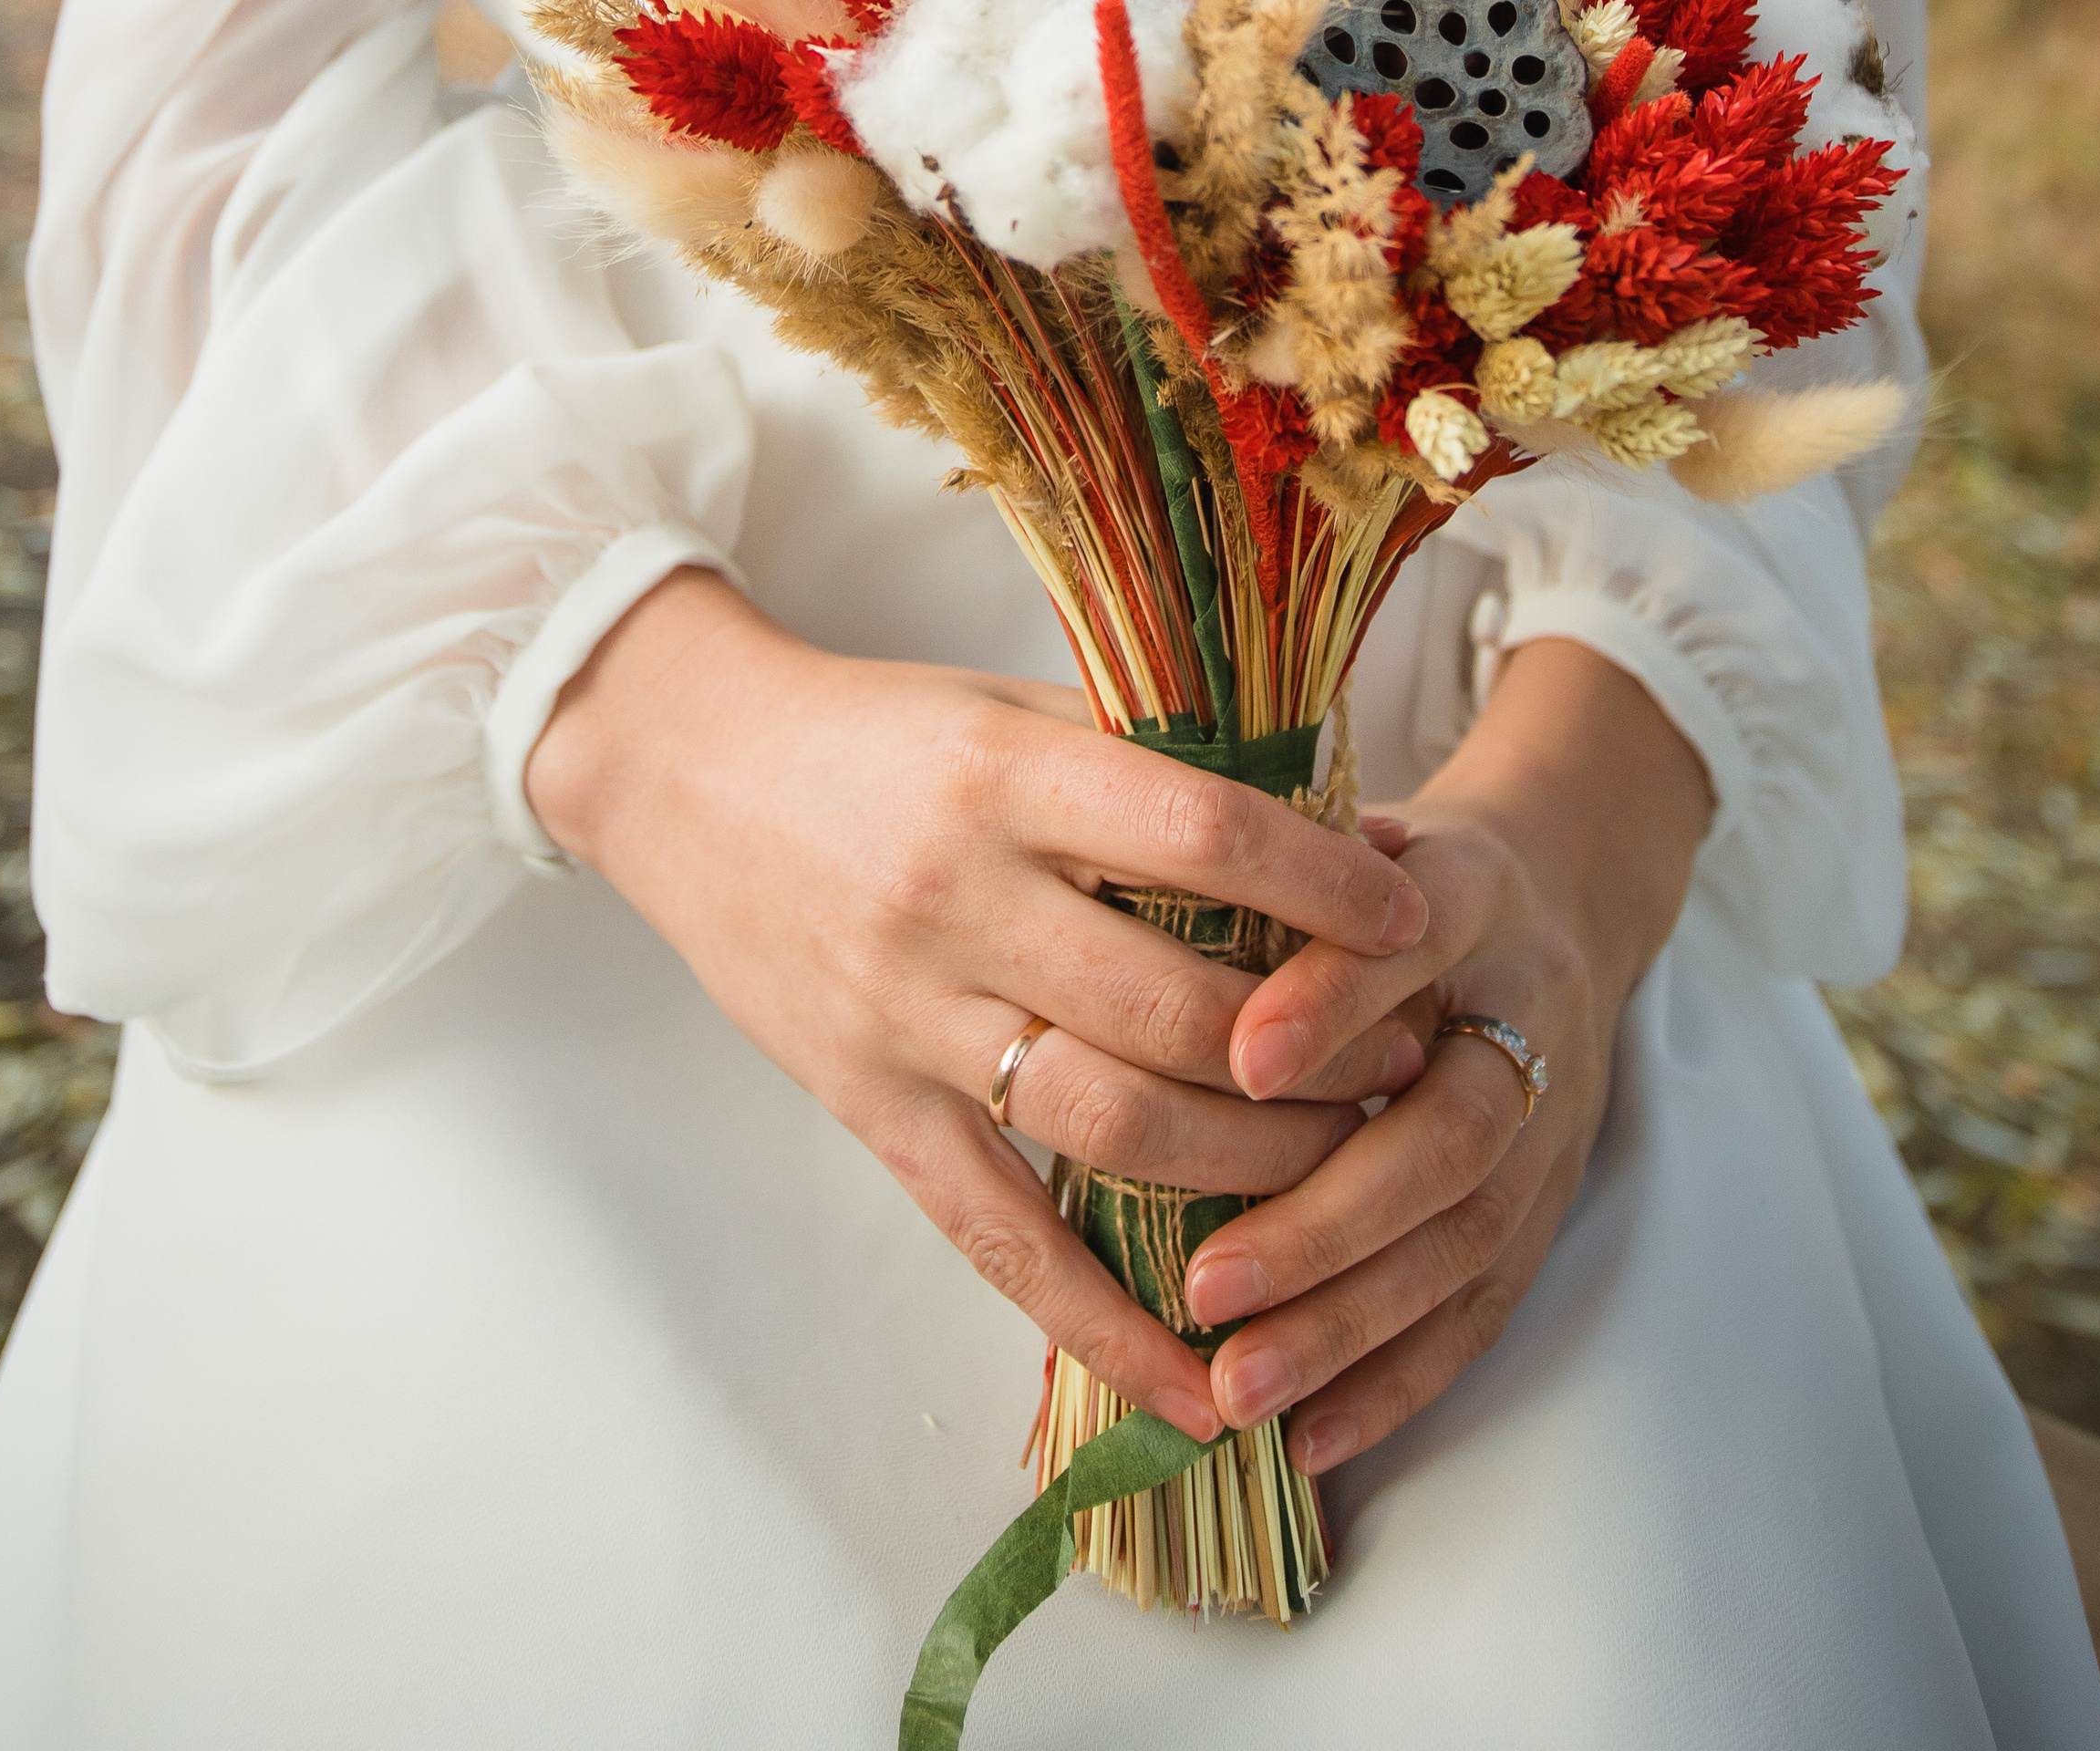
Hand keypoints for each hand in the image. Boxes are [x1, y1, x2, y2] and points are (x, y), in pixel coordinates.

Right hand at [526, 570, 1431, 1439]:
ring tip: (1343, 1169)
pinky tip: (1197, 1391)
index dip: (1320, 887)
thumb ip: (1147, 767)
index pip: (1198, 836)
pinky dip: (1102, 1329)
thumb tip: (1330, 824)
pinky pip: (1000, 1242)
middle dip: (1313, 1056)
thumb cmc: (877, 733)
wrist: (686, 773)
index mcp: (1005, 780)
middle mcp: (959, 903)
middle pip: (1175, 1013)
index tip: (1412, 917)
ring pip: (1113, 1130)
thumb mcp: (1011, 708)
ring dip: (1250, 1172)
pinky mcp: (871, 1109)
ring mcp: (909, 1019)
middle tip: (1404, 1065)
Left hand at [1181, 639, 1711, 1469]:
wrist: (1556, 889)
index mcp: (1470, 893)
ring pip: (1461, 1244)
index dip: (1330, 1004)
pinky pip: (1479, 1310)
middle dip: (1326, 1219)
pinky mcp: (1546, 1207)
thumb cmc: (1397, 865)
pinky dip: (1397, 1382)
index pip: (1403, 946)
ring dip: (1349, 1326)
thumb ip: (1271, 859)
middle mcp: (1525, 1016)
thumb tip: (1159, 874)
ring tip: (1239, 1382)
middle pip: (1449, 1135)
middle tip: (1207, 1282)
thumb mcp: (1346, 827)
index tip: (1238, 1056)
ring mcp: (1549, 1126)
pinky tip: (1311, 1437)